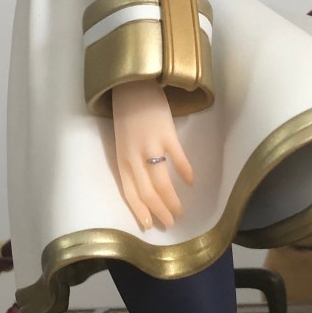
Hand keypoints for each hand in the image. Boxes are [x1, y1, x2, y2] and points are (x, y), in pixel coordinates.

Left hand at [110, 80, 194, 231]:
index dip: (141, 212)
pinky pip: (177, 159)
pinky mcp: (166, 133)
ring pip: (161, 182)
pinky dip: (185, 172)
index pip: (130, 193)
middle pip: (148, 193)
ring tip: (181, 211)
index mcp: (121, 160)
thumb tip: (148, 184)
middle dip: (160, 212)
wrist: (132, 85)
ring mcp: (150, 146)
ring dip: (172, 200)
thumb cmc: (127, 115)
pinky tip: (190, 182)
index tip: (150, 226)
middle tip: (171, 223)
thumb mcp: (123, 143)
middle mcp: (134, 157)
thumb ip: (132, 162)